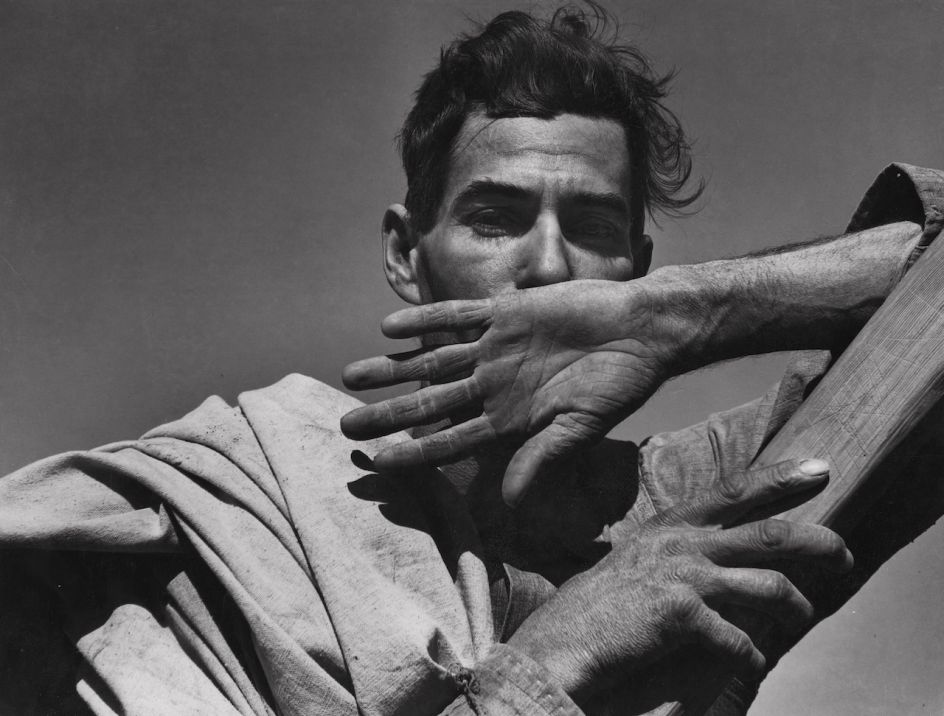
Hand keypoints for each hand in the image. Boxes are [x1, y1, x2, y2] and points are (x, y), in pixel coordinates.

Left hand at [341, 279, 685, 504]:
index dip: (414, 452)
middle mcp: (494, 385)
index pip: (451, 440)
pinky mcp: (505, 312)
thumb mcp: (580, 429)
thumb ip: (540, 459)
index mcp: (509, 418)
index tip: (377, 463)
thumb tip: (508, 503)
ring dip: (393, 367)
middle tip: (344, 424)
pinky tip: (388, 328)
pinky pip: (457, 316)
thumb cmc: (618, 383)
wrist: (643, 330)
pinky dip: (425, 321)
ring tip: (351, 375)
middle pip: (429, 401)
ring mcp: (496, 348)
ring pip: (432, 360)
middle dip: (388, 413)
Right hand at [506, 458, 851, 705]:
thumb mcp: (636, 562)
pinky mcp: (681, 615)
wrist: (562, 640)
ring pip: (767, 585)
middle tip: (844, 554)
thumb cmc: (597, 606)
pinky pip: (739, 639)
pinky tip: (751, 660)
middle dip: (815, 541)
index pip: (733, 491)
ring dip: (794, 604)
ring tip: (804, 614)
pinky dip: (750, 653)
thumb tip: (717, 558)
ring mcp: (682, 577)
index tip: (817, 468)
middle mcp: (680, 543)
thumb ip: (674, 552)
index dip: (779, 478)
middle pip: (766, 534)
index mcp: (669, 526)